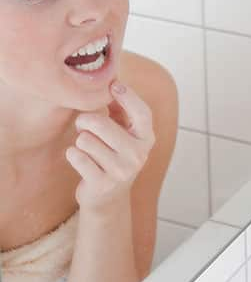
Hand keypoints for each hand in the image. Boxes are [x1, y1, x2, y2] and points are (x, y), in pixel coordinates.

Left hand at [65, 80, 155, 212]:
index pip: (142, 113)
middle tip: (83, 125)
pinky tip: (81, 160)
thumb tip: (113, 83)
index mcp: (146, 139)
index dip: (129, 97)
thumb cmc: (114, 156)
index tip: (114, 85)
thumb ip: (121, 110)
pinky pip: (76, 157)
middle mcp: (138, 155)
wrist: (108, 198)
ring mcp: (122, 170)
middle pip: (100, 124)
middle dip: (85, 121)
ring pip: (85, 140)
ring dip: (80, 141)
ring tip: (87, 148)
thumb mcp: (124, 134)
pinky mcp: (103, 183)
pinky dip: (73, 155)